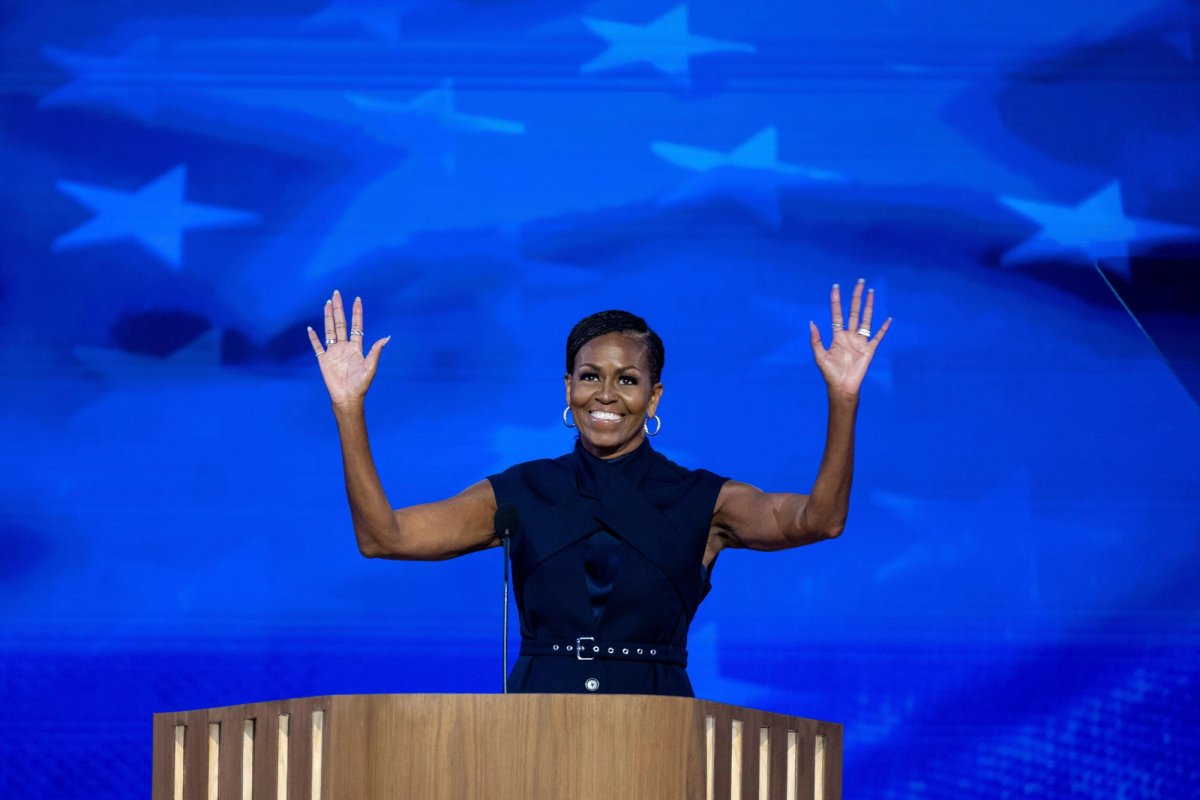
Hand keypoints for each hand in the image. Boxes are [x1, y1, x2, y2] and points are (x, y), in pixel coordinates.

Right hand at [307, 290, 389, 406]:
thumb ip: (376, 351)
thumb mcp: (370, 367)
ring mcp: (333, 352)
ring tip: (327, 303)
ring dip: (327, 316)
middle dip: (339, 308)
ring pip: (329, 330)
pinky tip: (310, 328)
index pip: (356, 325)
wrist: (347, 397)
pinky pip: (317, 346)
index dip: (356, 312)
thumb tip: (387, 338)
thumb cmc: (361, 385)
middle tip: (336, 293)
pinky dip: (313, 338)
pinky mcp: (323, 360)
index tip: (357, 299)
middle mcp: (344, 347)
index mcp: (356, 347)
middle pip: (341, 323)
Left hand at [808, 279, 890, 397]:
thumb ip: (815, 340)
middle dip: (856, 297)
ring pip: (866, 319)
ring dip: (868, 306)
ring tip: (871, 292)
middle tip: (860, 282)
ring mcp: (860, 342)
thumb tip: (811, 322)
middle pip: (854, 312)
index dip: (836, 300)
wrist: (842, 387)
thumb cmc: (830, 373)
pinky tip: (888, 319)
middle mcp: (850, 335)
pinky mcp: (869, 350)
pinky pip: (878, 337)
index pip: (837, 313)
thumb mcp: (819, 356)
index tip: (836, 287)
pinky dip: (883, 329)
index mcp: (837, 336)